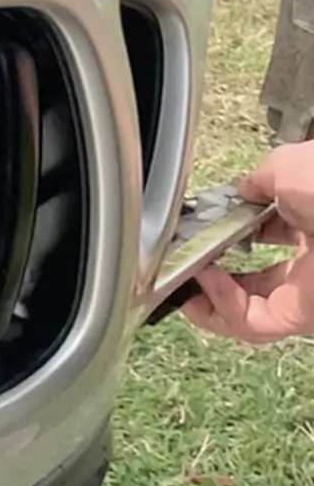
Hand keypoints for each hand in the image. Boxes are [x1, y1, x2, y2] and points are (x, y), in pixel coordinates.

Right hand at [182, 140, 313, 342]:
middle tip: (185, 264)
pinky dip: (219, 302)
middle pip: (251, 281)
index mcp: (313, 225)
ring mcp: (304, 294)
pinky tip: (205, 277)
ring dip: (207, 295)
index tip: (204, 230)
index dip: (231, 234)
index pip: (267, 238)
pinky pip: (248, 319)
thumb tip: (241, 191)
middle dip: (210, 275)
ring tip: (186, 273)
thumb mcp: (287, 166)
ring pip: (244, 310)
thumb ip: (258, 179)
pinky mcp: (296, 317)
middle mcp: (310, 264)